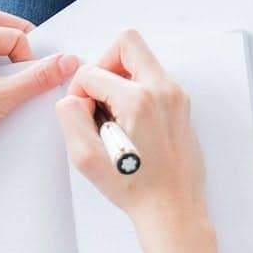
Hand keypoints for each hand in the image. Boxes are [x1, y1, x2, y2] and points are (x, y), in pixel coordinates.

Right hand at [55, 28, 206, 230]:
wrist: (172, 210)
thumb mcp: (86, 158)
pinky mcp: (182, 106)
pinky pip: (154, 80)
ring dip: (121, 79)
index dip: (78, 93)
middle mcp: (163, 90)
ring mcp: (176, 96)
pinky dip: (136, 91)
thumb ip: (70, 117)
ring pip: (142, 60)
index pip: (92, 73)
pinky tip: (130, 123)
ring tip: (114, 115)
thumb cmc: (136, 189)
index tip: (83, 116)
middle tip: (98, 95)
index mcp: (139, 99)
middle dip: (103, 64)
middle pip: (127, 42)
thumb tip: (74, 98)